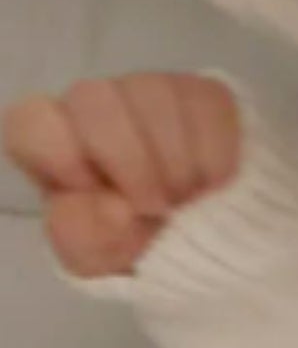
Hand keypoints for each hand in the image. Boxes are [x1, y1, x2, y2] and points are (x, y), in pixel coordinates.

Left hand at [1, 73, 241, 277]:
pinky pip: (207, 107)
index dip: (64, 158)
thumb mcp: (100, 257)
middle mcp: (95, 104)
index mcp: (53, 141)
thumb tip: (108, 206)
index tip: (99, 196)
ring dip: (178, 162)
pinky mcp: (205, 94)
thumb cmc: (138, 241)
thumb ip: (82, 238)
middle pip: (93, 99)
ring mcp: (151, 90)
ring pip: (155, 96)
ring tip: (189, 198)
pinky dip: (214, 155)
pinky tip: (214, 182)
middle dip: (131, 161)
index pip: (33, 121)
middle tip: (157, 207)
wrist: (206, 240)